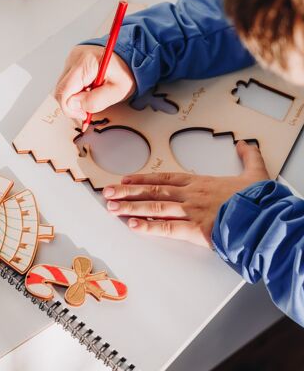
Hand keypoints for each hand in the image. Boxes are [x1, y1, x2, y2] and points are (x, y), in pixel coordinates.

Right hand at [54, 45, 135, 119]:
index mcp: (86, 63)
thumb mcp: (116, 92)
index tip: (83, 115)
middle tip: (87, 109)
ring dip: (74, 97)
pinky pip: (67, 82)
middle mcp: (74, 58)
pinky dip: (76, 91)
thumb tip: (74, 106)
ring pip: (63, 87)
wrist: (131, 56)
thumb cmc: (126, 72)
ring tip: (92, 95)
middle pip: (61, 90)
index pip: (63, 91)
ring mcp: (71, 59)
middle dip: (72, 104)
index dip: (70, 109)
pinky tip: (89, 90)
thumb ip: (95, 101)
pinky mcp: (72, 62)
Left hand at [102, 141, 269, 247]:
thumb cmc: (257, 199)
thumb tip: (244, 143)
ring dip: (131, 207)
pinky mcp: (195, 229)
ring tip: (112, 207)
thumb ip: (248, 156)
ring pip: (154, 207)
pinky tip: (132, 226)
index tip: (126, 179)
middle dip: (128, 192)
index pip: (164, 178)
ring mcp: (190, 211)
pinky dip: (148, 227)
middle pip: (153, 191)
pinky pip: (166, 228)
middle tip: (108, 192)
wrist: (266, 216)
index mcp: (199, 182)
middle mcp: (190, 194)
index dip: (143, 179)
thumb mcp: (255, 172)